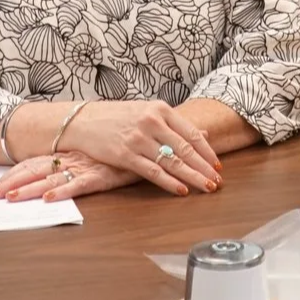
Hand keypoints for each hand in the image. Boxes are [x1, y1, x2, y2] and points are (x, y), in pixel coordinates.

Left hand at [0, 151, 144, 202]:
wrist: (149, 136)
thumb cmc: (121, 144)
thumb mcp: (93, 151)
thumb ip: (78, 158)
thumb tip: (57, 167)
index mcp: (66, 152)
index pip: (32, 163)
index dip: (12, 175)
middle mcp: (70, 158)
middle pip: (33, 170)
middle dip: (11, 183)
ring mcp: (84, 167)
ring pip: (50, 178)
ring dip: (29, 189)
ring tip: (10, 199)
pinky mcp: (101, 176)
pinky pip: (78, 184)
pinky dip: (62, 191)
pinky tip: (49, 197)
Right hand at [40, 100, 220, 196]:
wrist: (82, 120)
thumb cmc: (116, 117)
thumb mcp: (146, 111)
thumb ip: (173, 124)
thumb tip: (203, 135)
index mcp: (160, 109)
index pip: (191, 133)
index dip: (207, 152)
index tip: (218, 165)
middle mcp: (151, 122)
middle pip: (185, 149)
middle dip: (204, 167)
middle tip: (217, 181)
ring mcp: (138, 138)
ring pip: (172, 161)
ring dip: (192, 177)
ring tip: (206, 187)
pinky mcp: (125, 155)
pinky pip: (153, 171)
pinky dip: (170, 182)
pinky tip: (182, 190)